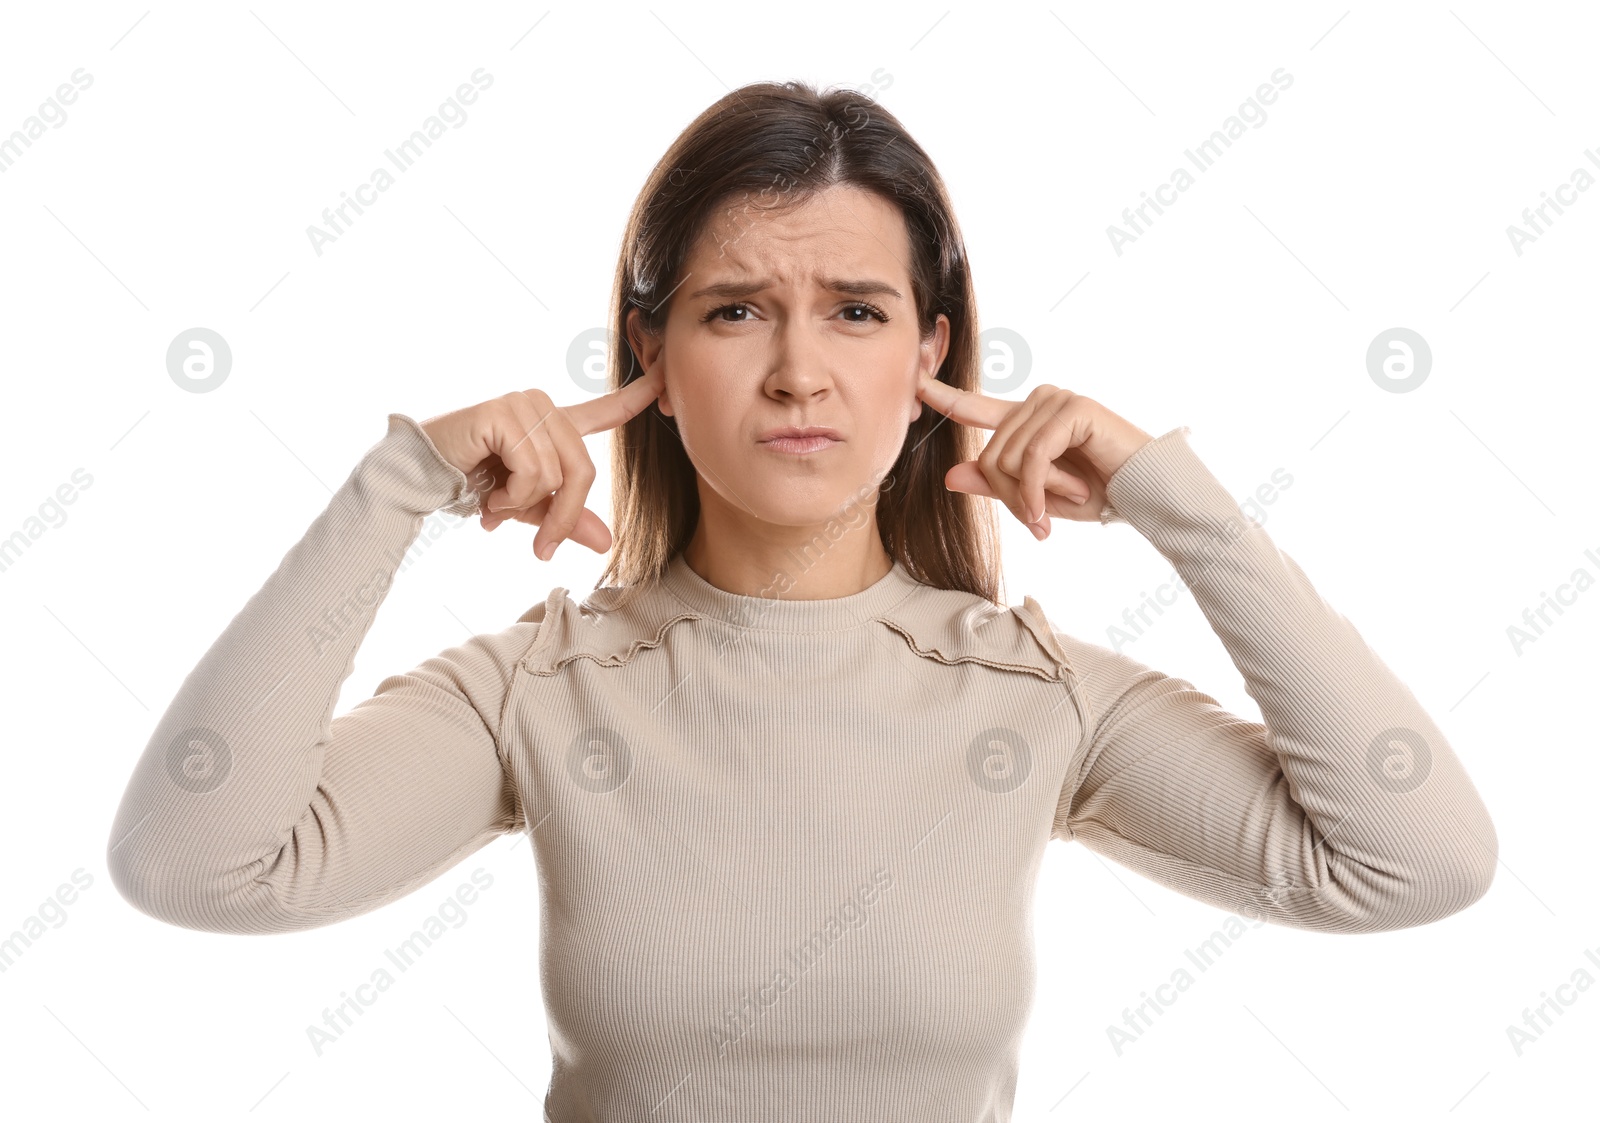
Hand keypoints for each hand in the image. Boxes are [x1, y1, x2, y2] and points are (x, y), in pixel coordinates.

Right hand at [419, 364, 665, 560]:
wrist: (419, 480)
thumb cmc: (470, 487)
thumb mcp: (528, 509)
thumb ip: (567, 519)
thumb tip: (606, 542)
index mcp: (553, 425)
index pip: (605, 411)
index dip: (637, 397)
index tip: (666, 378)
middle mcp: (542, 407)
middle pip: (583, 469)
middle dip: (563, 515)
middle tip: (540, 548)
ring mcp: (524, 405)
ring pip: (557, 474)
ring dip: (525, 506)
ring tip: (495, 506)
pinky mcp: (504, 413)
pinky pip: (533, 470)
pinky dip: (511, 497)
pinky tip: (487, 493)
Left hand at [915, 376, 1155, 536]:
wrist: (1143, 494)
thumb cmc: (1096, 493)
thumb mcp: (1035, 497)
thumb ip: (996, 484)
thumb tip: (951, 476)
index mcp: (1024, 420)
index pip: (973, 406)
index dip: (942, 396)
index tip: (915, 383)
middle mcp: (1036, 403)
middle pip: (989, 454)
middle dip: (1009, 495)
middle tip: (1037, 519)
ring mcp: (1054, 401)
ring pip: (1007, 457)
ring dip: (1029, 496)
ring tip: (1055, 509)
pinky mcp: (1072, 409)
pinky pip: (1032, 456)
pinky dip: (1037, 489)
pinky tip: (1048, 511)